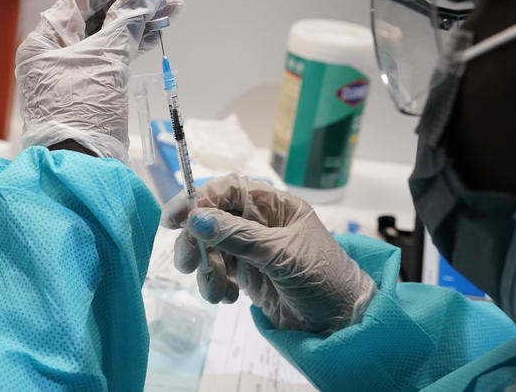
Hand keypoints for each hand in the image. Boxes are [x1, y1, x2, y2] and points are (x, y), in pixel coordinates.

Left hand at [15, 0, 183, 161]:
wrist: (82, 167)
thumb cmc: (82, 112)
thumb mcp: (106, 60)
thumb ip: (127, 19)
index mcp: (47, 40)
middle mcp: (58, 52)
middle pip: (99, 12)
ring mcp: (77, 70)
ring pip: (113, 33)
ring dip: (142, 18)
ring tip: (174, 4)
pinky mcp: (95, 87)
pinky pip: (118, 54)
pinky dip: (138, 41)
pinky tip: (161, 28)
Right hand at [162, 174, 376, 334]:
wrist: (341, 324)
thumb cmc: (322, 278)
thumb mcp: (281, 254)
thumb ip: (238, 236)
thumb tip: (197, 218)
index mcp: (274, 206)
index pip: (229, 190)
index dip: (199, 199)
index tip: (175, 219)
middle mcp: (260, 223)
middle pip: (212, 219)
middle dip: (196, 241)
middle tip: (188, 264)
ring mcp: (252, 250)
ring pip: (211, 248)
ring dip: (206, 269)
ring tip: (217, 292)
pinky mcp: (248, 276)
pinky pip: (218, 272)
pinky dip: (216, 285)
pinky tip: (229, 298)